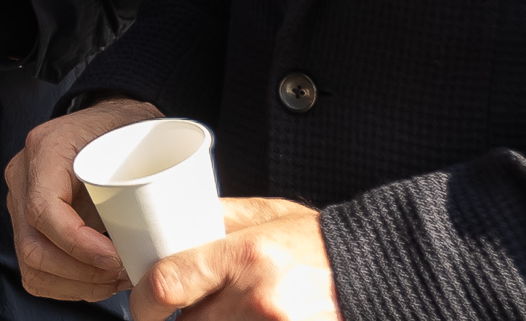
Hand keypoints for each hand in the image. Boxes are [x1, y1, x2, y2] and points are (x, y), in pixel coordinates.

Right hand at [7, 97, 160, 300]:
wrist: (113, 123)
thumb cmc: (127, 131)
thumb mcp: (137, 143)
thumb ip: (138, 185)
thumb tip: (155, 240)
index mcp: (46, 149)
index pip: (43, 210)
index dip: (78, 245)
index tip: (115, 258)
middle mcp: (23, 175)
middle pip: (32, 246)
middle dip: (81, 273)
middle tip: (122, 273)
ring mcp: (20, 199)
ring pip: (31, 265)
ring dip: (78, 284)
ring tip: (116, 279)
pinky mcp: (27, 221)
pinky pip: (36, 269)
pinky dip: (69, 284)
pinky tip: (100, 277)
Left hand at [133, 198, 335, 319]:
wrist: (383, 271)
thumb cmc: (321, 243)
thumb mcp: (268, 216)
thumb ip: (216, 218)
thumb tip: (165, 221)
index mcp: (247, 255)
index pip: (168, 283)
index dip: (143, 300)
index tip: (143, 305)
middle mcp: (259, 298)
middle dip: (185, 317)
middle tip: (197, 304)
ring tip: (231, 310)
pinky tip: (248, 319)